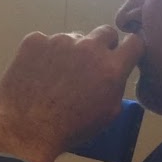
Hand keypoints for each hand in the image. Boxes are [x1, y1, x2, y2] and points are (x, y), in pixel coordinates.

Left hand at [0, 25, 144, 161]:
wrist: (26, 129)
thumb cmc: (70, 128)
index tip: (122, 54)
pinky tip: (36, 74)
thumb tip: (115, 72)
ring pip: (73, 39)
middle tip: (89, 64)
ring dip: (70, 52)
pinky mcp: (34, 41)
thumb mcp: (107, 114)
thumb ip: (116, 85)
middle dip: (102, 45)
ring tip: (55, 77)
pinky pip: (45, 42)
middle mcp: (89, 48)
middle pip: (105, 32)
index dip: (129, 49)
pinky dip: (43, 54)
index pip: (134, 42)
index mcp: (111, 67)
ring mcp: (60, 41)